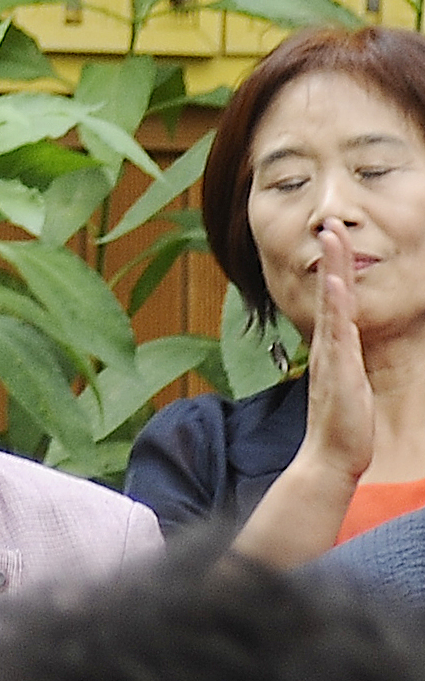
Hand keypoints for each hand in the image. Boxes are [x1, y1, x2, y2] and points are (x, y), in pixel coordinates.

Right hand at [303, 220, 374, 483]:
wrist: (331, 455)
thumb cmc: (343, 423)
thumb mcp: (349, 383)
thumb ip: (346, 361)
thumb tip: (350, 345)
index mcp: (333, 346)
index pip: (334, 299)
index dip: (335, 269)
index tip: (334, 239)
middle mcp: (330, 344)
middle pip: (330, 292)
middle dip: (331, 257)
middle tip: (330, 225)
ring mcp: (333, 354)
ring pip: (333, 304)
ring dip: (331, 269)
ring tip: (332, 240)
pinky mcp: (340, 367)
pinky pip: (337, 330)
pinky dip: (333, 304)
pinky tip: (334, 284)